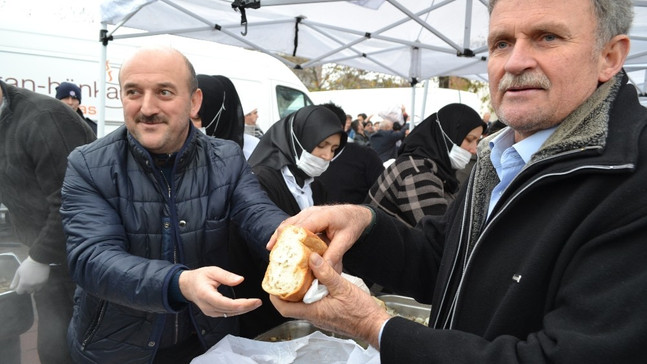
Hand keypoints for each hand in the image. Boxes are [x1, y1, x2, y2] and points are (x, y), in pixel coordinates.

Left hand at [10, 256, 50, 293]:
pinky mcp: (44, 282)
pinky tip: (38, 280)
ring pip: (35, 290)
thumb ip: (15, 281)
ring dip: (33, 287)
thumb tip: (11, 288)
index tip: (20, 285)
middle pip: (27, 291)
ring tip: (33, 282)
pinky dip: (38, 285)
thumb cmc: (27, 265)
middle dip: (26, 288)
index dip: (19, 289)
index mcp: (23, 283)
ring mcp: (38, 284)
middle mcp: (31, 286)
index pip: (19, 292)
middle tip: (27, 281)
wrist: (39, 260)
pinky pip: (40, 287)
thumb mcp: (18, 272)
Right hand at [178, 266, 261, 317]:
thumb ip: (226, 276)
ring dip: (244, 309)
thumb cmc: (199, 277)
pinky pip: (227, 313)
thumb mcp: (212, 271)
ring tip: (255, 303)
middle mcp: (208, 306)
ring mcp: (210, 312)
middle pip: (231, 310)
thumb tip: (240, 280)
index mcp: (206, 295)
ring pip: (230, 314)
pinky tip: (246, 306)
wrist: (187, 286)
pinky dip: (238, 310)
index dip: (243, 304)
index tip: (255, 300)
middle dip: (247, 307)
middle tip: (259, 302)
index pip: (227, 304)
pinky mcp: (213, 313)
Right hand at [267, 204, 372, 272]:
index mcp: (322, 216)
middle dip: (281, 240)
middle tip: (274, 256)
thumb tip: (322, 269)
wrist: (355, 215)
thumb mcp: (346, 241)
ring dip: (280, 237)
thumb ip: (334, 255)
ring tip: (272, 252)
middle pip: (290, 225)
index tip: (283, 254)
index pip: (302, 227)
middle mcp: (311, 212)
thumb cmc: (352, 225)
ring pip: (288, 224)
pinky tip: (277, 245)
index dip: (290, 239)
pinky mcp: (305, 217)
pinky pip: (291, 224)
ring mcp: (307, 213)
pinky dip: (284, 234)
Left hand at [270, 252, 390, 348]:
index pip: (285, 308)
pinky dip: (312, 293)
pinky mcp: (329, 315)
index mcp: (314, 312)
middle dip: (287, 290)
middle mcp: (315, 317)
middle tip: (286, 273)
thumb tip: (312, 258)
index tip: (273, 282)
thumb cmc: (361, 312)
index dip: (275, 296)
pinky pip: (314, 305)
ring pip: (304, 304)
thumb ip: (326, 273)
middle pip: (292, 305)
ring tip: (301, 273)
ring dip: (300, 290)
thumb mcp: (343, 287)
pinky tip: (318, 281)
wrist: (375, 326)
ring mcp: (322, 317)